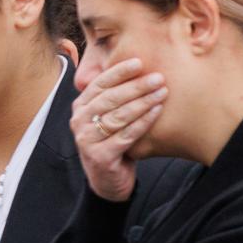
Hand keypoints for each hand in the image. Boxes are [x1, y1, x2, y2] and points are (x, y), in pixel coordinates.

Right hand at [70, 59, 167, 201]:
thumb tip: (139, 66)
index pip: (99, 84)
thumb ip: (113, 96)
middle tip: (158, 77)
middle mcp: (79, 122)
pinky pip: (126, 135)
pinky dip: (143, 122)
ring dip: (143, 102)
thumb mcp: (107, 117)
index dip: (119, 72)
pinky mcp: (100, 156)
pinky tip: (157, 111)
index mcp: (80, 107)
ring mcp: (87, 140)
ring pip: (119, 116)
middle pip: (110, 98)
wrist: (107, 180)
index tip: (140, 62)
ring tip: (162, 92)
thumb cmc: (111, 142)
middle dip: (136, 86)